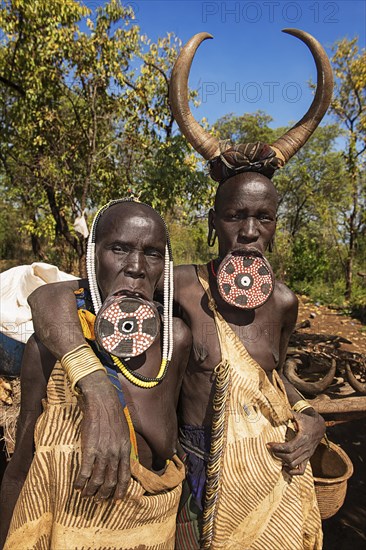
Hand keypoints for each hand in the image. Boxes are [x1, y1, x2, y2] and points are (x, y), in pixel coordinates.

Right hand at [74, 371, 130, 500]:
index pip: (125, 476)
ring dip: (91, 491)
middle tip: (98, 500)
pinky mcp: (89, 448)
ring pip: (97, 480)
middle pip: (110, 481)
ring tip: (86, 495)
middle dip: (104, 494)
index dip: (120, 490)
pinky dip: (80, 482)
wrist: (102, 401)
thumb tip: (123, 461)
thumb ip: (123, 447)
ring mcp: (102, 452)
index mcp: (125, 449)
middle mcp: (115, 453)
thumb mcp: (124, 432)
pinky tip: (77, 486)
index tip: (116, 499)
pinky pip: (85, 471)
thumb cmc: (113, 415)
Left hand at [267, 410, 324, 475]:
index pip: (289, 447)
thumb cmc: (306, 419)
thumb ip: (287, 413)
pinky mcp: (308, 458)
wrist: (319, 426)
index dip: (277, 447)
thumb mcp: (298, 415)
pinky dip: (293, 472)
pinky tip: (285, 467)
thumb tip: (277, 411)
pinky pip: (301, 470)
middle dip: (278, 454)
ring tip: (276, 454)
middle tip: (270, 448)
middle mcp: (306, 448)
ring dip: (283, 461)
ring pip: (294, 464)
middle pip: (290, 457)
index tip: (268, 444)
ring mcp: (307, 454)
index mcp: (303, 438)